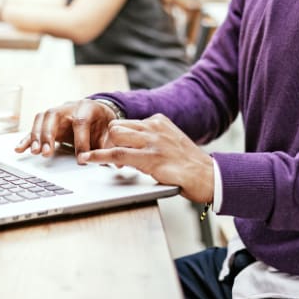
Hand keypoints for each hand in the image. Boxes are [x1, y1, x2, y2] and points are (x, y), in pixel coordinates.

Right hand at [15, 99, 118, 157]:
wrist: (97, 111)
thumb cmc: (102, 123)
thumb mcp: (109, 132)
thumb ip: (109, 145)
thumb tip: (115, 161)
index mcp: (87, 107)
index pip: (81, 121)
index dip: (80, 140)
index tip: (82, 159)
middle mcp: (68, 107)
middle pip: (54, 115)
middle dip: (49, 134)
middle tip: (48, 153)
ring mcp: (56, 113)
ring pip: (42, 119)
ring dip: (37, 136)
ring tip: (36, 152)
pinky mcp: (48, 122)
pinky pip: (34, 128)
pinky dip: (27, 138)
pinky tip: (19, 149)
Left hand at [78, 114, 214, 203]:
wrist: (210, 177)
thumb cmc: (190, 165)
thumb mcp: (171, 143)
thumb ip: (153, 140)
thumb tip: (132, 146)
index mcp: (159, 121)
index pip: (127, 122)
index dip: (116, 138)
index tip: (110, 147)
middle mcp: (154, 127)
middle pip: (117, 126)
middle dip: (108, 141)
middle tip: (106, 157)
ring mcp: (152, 142)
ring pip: (115, 136)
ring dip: (103, 148)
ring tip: (91, 158)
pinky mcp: (150, 158)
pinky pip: (117, 154)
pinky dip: (99, 156)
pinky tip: (88, 159)